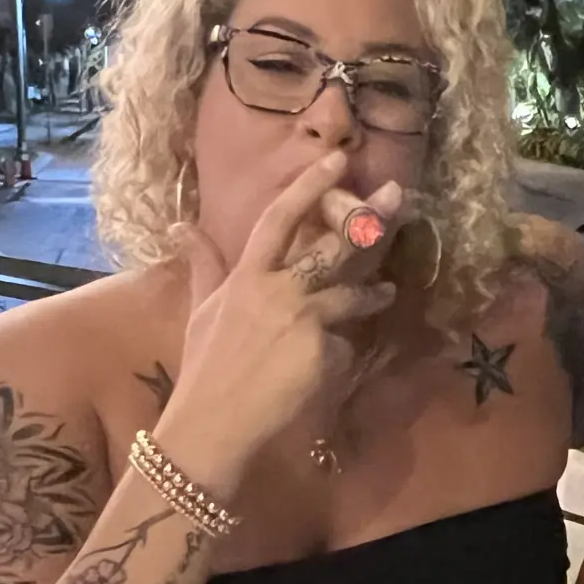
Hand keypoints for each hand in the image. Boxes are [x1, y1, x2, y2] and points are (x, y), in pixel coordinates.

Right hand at [159, 150, 405, 497]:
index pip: (280, 218)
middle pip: (334, 246)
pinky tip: (321, 376)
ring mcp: (305, 321)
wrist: (214, 424)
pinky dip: (337, 358)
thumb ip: (206, 266)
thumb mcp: (202, 310)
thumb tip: (185, 227)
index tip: (337, 159)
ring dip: (373, 293)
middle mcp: (279, 290)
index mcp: (247, 275)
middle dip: (370, 219)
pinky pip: (344, 348)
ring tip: (387, 292)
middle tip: (398, 196)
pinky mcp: (324, 355)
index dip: (309, 185)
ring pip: (352, 296)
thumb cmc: (205, 368)